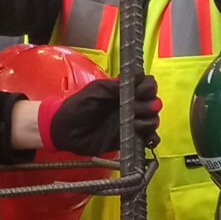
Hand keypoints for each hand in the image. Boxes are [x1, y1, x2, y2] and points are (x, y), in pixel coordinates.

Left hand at [41, 74, 160, 156]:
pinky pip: (149, 137)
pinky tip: (145, 138)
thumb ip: (116, 86)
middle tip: (135, 109)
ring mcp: (132, 121)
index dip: (147, 87)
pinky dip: (152, 137)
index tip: (139, 92)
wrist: (67, 131)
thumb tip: (137, 81)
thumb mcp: (96, 91)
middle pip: (154, 101)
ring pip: (153, 119)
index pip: (147, 84)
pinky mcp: (130, 138)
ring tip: (133, 123)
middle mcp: (132, 104)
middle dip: (149, 104)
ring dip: (148, 120)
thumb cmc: (78, 107)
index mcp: (124, 90)